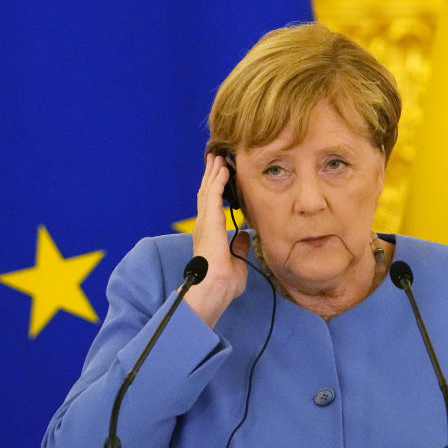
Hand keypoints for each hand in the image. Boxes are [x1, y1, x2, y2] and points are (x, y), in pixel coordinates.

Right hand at [184, 153, 249, 327]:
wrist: (214, 288)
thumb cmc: (223, 283)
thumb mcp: (236, 261)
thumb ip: (238, 246)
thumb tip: (243, 236)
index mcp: (209, 234)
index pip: (211, 206)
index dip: (214, 189)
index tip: (220, 176)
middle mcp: (203, 226)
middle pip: (207, 193)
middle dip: (211, 175)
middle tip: (215, 158)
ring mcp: (205, 223)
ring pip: (208, 190)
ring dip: (213, 173)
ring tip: (217, 158)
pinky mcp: (209, 222)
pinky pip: (213, 195)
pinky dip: (217, 180)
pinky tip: (223, 169)